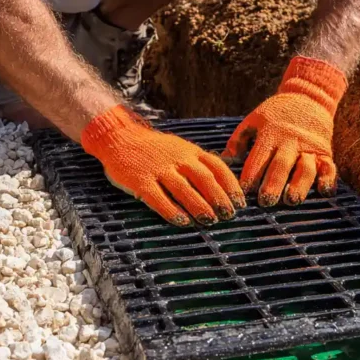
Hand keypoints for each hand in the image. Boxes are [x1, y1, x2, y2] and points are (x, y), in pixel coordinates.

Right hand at [82, 105, 245, 225]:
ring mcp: (158, 169)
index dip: (231, 185)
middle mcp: (176, 158)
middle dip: (219, 198)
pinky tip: (182, 222)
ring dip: (199, 206)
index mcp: (189, 151)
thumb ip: (200, 161)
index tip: (240, 202)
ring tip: (210, 221)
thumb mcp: (180, 147)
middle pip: (203, 179)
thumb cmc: (153, 149)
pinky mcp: (140, 180)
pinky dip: (171, 211)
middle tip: (229, 216)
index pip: (216, 167)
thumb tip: (226, 179)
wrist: (119, 138)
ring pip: (183, 189)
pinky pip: (158, 197)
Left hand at [222, 57, 346, 205]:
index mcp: (270, 134)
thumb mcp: (253, 120)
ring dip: (299, 185)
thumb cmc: (275, 113)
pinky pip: (329, 167)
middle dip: (273, 184)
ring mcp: (309, 147)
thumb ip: (238, 140)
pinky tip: (323, 191)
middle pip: (282, 165)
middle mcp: (290, 141)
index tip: (243, 191)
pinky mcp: (325, 152)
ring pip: (306, 168)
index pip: (259, 157)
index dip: (251, 175)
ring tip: (290, 200)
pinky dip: (328, 179)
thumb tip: (224, 161)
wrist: (309, 97)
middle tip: (265, 202)